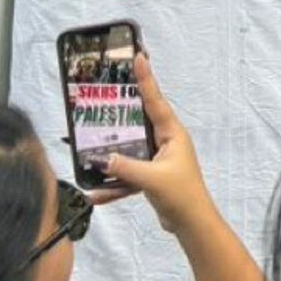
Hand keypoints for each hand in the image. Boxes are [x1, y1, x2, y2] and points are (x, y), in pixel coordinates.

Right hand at [97, 53, 216, 239]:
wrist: (191, 224)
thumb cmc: (180, 195)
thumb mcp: (151, 179)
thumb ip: (126, 167)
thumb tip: (101, 159)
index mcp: (172, 133)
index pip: (155, 100)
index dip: (146, 78)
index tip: (139, 55)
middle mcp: (165, 142)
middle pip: (139, 122)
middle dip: (122, 112)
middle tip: (106, 93)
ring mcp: (157, 160)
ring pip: (130, 150)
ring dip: (112, 155)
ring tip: (89, 147)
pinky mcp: (151, 178)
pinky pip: (128, 176)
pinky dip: (114, 184)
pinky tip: (95, 194)